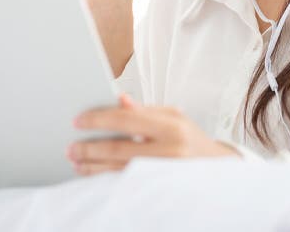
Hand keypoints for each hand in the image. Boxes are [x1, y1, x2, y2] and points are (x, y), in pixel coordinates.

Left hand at [66, 93, 240, 175]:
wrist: (218, 171)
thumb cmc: (191, 140)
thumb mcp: (174, 118)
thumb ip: (145, 111)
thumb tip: (118, 100)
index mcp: (172, 127)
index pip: (126, 120)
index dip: (98, 119)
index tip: (78, 121)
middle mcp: (169, 151)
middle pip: (118, 149)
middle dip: (89, 147)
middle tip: (71, 146)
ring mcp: (164, 174)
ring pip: (118, 170)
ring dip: (92, 166)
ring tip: (76, 161)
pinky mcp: (159, 189)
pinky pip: (124, 184)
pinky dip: (104, 178)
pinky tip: (92, 174)